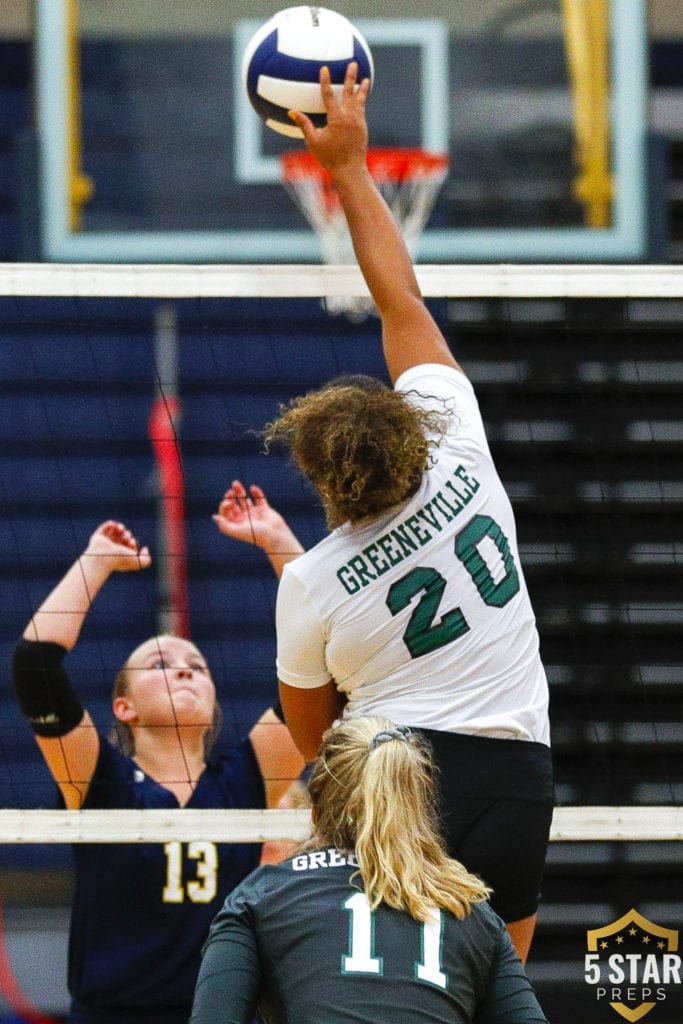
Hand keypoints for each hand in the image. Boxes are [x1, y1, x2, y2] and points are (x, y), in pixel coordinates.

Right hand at [83, 521, 150, 572]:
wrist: (104, 557)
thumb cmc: (121, 560)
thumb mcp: (139, 562)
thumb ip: (146, 559)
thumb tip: (145, 549)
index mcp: (121, 555)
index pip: (129, 546)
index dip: (133, 541)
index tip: (132, 542)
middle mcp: (113, 549)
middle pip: (123, 536)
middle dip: (127, 534)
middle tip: (126, 537)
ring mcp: (105, 543)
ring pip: (115, 531)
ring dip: (120, 527)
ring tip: (121, 529)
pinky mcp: (98, 537)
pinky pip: (105, 527)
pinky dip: (111, 524)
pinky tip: (114, 525)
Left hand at [214, 480, 287, 549]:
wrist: (274, 535)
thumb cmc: (256, 535)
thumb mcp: (237, 531)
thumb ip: (224, 525)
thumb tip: (214, 517)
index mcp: (237, 524)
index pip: (226, 513)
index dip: (225, 505)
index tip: (230, 502)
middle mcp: (244, 519)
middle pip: (234, 505)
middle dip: (230, 497)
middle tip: (230, 492)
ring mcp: (254, 513)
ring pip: (244, 500)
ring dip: (240, 492)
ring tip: (236, 483)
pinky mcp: (264, 509)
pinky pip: (259, 498)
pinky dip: (256, 492)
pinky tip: (253, 488)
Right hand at [288, 62, 369, 176]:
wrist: (350, 170)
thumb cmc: (329, 158)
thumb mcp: (313, 142)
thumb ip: (304, 125)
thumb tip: (291, 112)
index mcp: (336, 119)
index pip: (329, 95)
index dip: (326, 81)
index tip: (325, 68)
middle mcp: (349, 117)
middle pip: (349, 92)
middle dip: (350, 77)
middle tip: (353, 63)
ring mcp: (358, 121)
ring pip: (360, 100)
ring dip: (362, 88)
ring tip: (365, 78)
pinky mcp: (362, 127)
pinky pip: (362, 109)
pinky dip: (362, 101)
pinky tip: (362, 97)